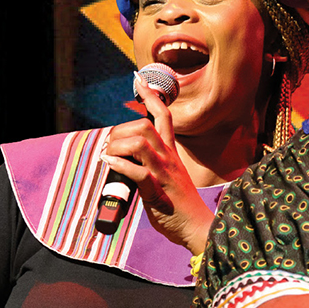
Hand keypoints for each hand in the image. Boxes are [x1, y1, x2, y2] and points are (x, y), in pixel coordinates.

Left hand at [101, 79, 213, 252]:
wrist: (198, 227)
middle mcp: (168, 159)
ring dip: (117, 146)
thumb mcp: (169, 178)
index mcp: (172, 154)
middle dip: (121, 131)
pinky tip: (110, 165)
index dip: (151, 96)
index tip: (139, 80)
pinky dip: (118, 165)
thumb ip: (152, 166)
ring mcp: (163, 174)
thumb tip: (128, 161)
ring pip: (139, 144)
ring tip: (110, 157)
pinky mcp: (157, 191)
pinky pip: (137, 172)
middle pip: (144, 126)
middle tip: (111, 146)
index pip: (164, 116)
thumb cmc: (180, 206)